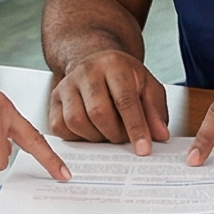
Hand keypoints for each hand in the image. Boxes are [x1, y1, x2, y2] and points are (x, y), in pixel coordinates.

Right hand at [48, 50, 169, 153]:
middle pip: (98, 112)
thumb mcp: (147, 86)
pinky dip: (77, 137)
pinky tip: (91, 131)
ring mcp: (66, 85)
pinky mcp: (54, 99)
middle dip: (115, 134)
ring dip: (96, 137)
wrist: (96, 63)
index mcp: (114, 64)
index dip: (136, 128)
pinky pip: (60, 127)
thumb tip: (160, 135)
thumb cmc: (124, 77)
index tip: (143, 150)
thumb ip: (155, 110)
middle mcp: (86, 71)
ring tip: (108, 134)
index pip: (125, 100)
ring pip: (76, 121)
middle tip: (124, 139)